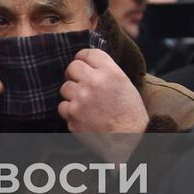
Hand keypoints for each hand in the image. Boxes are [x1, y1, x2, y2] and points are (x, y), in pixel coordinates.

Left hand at [58, 48, 148, 162]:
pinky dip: (70, 111)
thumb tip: (88, 62)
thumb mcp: (124, 84)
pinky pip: (62, 106)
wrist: (130, 140)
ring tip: (86, 103)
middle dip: (75, 75)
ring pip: (65, 87)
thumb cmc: (130, 113)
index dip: (84, 58)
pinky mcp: (73, 114)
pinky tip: (83, 115)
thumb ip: (106, 71)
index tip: (84, 64)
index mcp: (110, 72)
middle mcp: (94, 82)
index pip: (87, 53)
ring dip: (72, 94)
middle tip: (82, 84)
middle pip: (72, 67)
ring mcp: (81, 98)